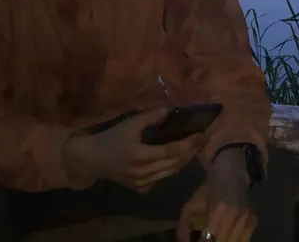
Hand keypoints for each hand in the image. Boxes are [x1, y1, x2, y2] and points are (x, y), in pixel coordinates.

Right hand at [64, 108, 207, 191]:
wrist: (93, 160)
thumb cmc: (112, 138)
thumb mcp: (130, 124)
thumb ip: (151, 117)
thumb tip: (171, 110)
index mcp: (142, 156)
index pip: (173, 151)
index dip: (190, 143)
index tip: (203, 134)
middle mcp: (145, 173)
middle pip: (176, 163)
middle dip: (192, 151)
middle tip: (204, 139)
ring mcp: (144, 183)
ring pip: (172, 172)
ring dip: (185, 160)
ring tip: (196, 147)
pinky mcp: (142, 188)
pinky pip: (163, 177)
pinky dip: (173, 167)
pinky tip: (179, 157)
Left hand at [177, 149, 256, 241]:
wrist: (232, 172)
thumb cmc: (210, 188)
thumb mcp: (193, 202)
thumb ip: (184, 225)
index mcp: (218, 209)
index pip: (208, 239)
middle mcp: (234, 215)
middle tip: (205, 241)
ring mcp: (246, 218)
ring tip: (214, 239)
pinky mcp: (254, 220)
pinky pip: (244, 240)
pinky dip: (234, 241)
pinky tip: (226, 238)